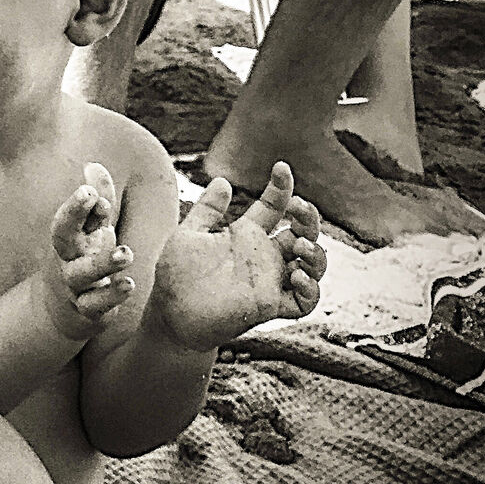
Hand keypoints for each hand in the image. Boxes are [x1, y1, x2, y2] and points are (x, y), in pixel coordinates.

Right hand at [47, 162, 134, 332]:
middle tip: (102, 202)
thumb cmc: (81, 261)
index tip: (90, 190)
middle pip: (63, 238)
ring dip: (103, 263)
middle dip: (76, 217)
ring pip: (83, 274)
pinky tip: (129, 285)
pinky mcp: (87, 311)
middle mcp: (66, 259)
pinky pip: (95, 305)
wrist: (59, 313)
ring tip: (126, 253)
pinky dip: (111, 297)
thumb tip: (93, 165)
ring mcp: (74, 286)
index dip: (76, 204)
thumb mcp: (90, 232)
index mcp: (68, 237)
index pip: (66, 217)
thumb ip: (97, 202)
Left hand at [150, 162, 325, 350]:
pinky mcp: (270, 307)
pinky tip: (296, 275)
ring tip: (297, 244)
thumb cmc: (176, 276)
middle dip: (309, 218)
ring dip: (315, 253)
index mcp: (246, 236)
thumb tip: (223, 180)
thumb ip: (206, 210)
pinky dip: (310, 289)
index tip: (280, 168)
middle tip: (297, 210)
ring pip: (312, 266)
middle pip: (303, 233)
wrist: (169, 316)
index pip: (274, 207)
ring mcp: (270, 282)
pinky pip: (304, 302)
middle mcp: (263, 257)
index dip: (282, 187)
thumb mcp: (188, 236)